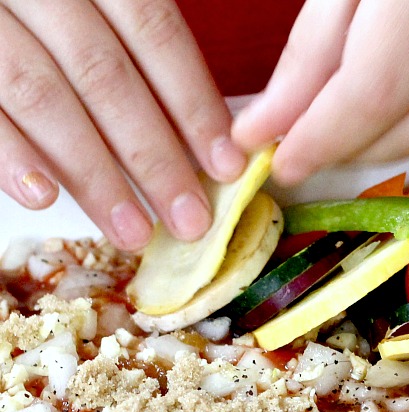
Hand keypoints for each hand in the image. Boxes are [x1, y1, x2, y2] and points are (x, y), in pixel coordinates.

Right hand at [0, 0, 245, 248]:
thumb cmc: (41, 7)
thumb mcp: (88, 4)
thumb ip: (133, 47)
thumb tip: (200, 133)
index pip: (152, 29)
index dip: (192, 102)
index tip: (226, 166)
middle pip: (104, 74)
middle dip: (153, 156)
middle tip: (189, 220)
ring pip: (43, 95)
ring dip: (94, 174)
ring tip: (134, 231)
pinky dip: (11, 154)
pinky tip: (44, 198)